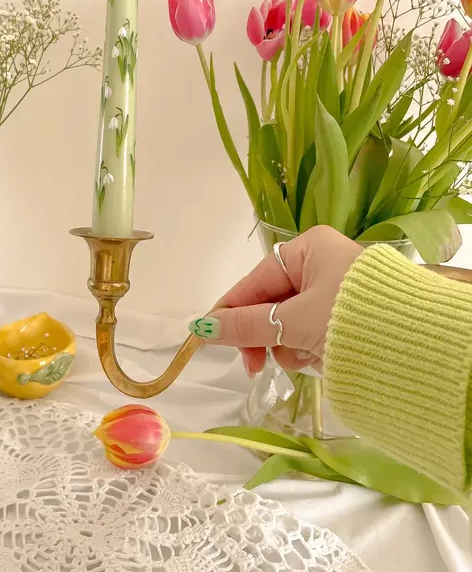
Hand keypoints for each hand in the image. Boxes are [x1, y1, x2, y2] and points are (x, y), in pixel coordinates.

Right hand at [190, 226, 361, 373]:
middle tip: (255, 367)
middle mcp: (321, 264)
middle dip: (266, 335)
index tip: (209, 337)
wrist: (414, 342)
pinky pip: (311, 333)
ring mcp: (336, 291)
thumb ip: (246, 325)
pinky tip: (323, 357)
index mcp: (309, 249)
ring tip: (309, 356)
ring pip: (290, 324)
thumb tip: (202, 328)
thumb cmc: (350, 316)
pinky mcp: (348, 316)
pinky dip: (311, 348)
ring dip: (291, 345)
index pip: (256, 281)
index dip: (231, 310)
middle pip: (272, 304)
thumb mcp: (293, 321)